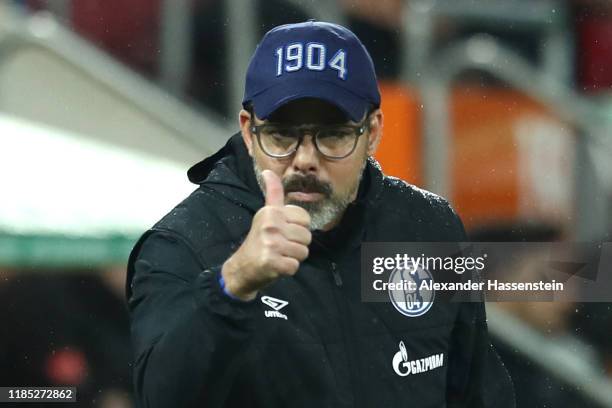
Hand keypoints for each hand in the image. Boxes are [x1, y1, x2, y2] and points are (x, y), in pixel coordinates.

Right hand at [221, 170, 311, 299]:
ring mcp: (271, 244)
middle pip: (306, 236)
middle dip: (297, 244)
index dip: (298, 227)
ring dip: (293, 257)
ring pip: (303, 252)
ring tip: (278, 255)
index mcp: (271, 211)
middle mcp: (270, 225)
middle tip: (280, 246)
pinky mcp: (272, 262)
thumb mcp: (265, 214)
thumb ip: (273, 193)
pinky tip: (276, 266)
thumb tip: (268, 172)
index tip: (284, 230)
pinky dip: (288, 269)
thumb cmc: (258, 241)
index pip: (304, 218)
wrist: (242, 268)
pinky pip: (295, 266)